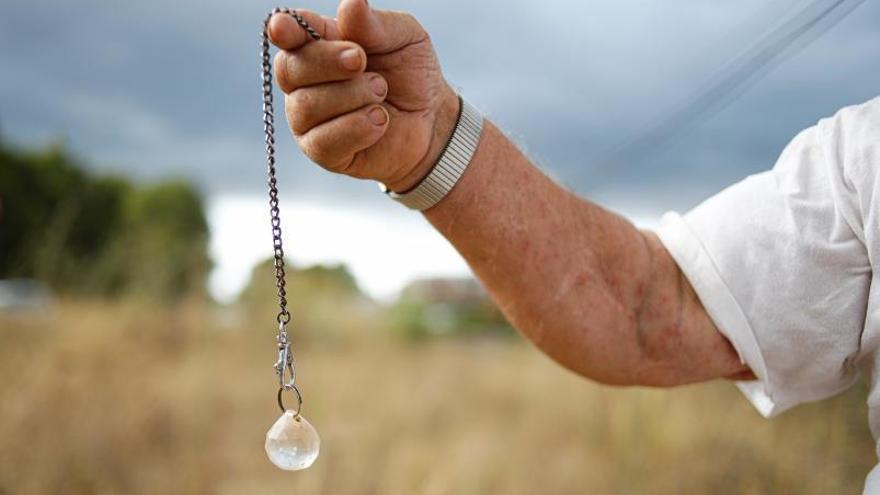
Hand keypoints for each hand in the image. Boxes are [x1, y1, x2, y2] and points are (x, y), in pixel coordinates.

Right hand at [268, 0, 459, 191]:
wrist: (431, 119)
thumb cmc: (411, 73)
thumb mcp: (404, 38)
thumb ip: (375, 23)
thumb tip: (351, 4)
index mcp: (318, 44)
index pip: (289, 34)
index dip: (284, 30)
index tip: (284, 27)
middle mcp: (305, 81)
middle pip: (289, 68)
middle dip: (327, 62)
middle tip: (361, 60)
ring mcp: (309, 118)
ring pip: (306, 105)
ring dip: (351, 96)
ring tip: (382, 92)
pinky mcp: (322, 151)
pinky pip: (324, 141)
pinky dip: (357, 128)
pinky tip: (380, 121)